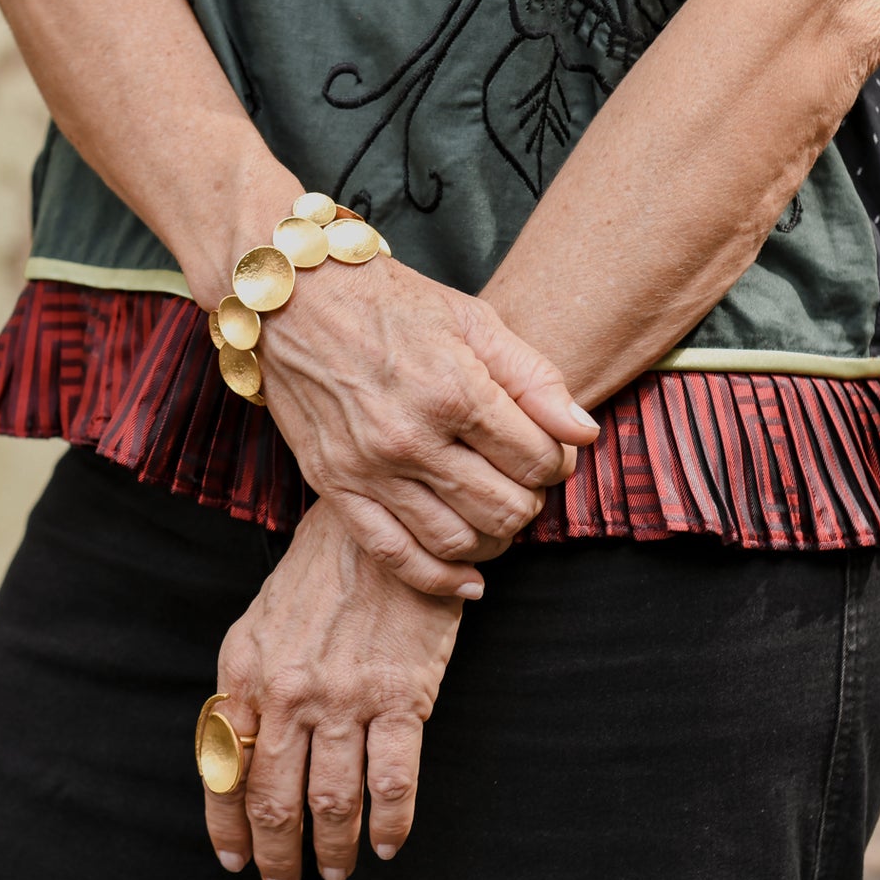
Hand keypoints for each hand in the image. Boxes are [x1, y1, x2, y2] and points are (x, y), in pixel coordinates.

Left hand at [203, 503, 461, 879]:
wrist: (380, 531)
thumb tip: (235, 752)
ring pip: (331, 801)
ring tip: (336, 872)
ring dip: (332, 850)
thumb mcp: (260, 624)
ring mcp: (343, 697)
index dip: (227, 825)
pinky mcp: (400, 698)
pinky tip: (388, 843)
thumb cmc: (319, 576)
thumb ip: (246, 688)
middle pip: (273, 799)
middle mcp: (286, 691)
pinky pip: (392, 782)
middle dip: (277, 854)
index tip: (235, 861)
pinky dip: (391, 823)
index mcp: (244, 672)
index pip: (223, 768)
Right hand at [255, 256, 598, 596]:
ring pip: (457, 540)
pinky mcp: (335, 486)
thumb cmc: (390, 303)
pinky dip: (439, 578)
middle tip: (521, 480)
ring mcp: (370, 468)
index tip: (547, 450)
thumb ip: (534, 378)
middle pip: (505, 508)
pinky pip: (394, 555)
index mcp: (454, 390)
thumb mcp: (474, 321)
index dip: (557, 462)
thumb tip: (583, 433)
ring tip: (494, 512)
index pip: (537, 460)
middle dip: (529, 500)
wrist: (295, 300)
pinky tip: (468, 578)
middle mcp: (411, 437)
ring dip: (492, 538)